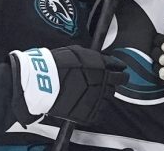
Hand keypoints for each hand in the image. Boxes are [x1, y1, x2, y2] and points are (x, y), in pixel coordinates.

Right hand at [9, 45, 127, 125]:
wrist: (44, 82)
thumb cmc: (57, 64)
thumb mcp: (77, 52)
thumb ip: (92, 57)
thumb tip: (97, 58)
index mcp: (102, 64)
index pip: (118, 66)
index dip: (119, 67)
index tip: (119, 69)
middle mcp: (104, 80)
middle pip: (119, 81)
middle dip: (118, 79)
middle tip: (114, 80)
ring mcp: (98, 96)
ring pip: (109, 95)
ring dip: (105, 93)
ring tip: (94, 91)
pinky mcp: (90, 111)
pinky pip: (99, 110)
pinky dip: (95, 106)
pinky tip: (89, 102)